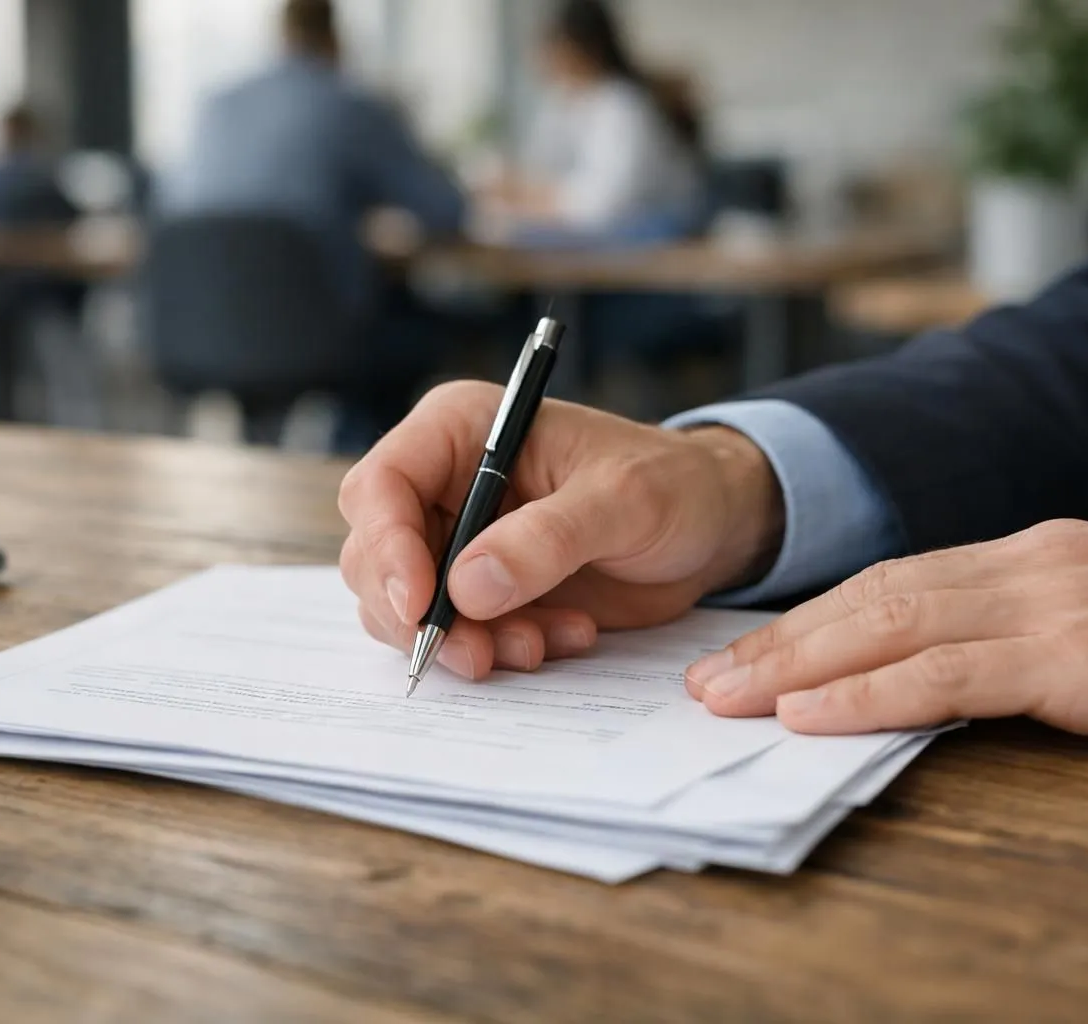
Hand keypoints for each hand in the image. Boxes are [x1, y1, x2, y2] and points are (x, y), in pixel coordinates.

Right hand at [339, 381, 783, 678]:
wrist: (711, 525)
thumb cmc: (671, 484)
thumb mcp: (622, 501)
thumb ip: (548, 539)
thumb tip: (469, 586)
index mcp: (461, 430)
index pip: (382, 485)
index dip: (386, 547)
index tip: (421, 605)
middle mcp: (445, 483)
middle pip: (376, 555)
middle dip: (420, 614)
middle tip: (478, 653)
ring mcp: (459, 539)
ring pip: (407, 605)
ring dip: (464, 640)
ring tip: (540, 643)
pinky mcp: (482, 589)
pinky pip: (457, 632)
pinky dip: (498, 648)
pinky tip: (561, 635)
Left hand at [684, 520, 1087, 756]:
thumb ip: (1040, 626)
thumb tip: (960, 663)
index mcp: (1037, 555)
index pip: (897, 581)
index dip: (814, 617)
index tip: (751, 651)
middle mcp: (1031, 566)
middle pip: (873, 596)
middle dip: (780, 640)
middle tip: (705, 678)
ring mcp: (1055, 606)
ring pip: (891, 626)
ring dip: (796, 665)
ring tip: (726, 698)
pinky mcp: (1083, 660)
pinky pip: (949, 676)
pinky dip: (867, 692)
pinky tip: (811, 713)